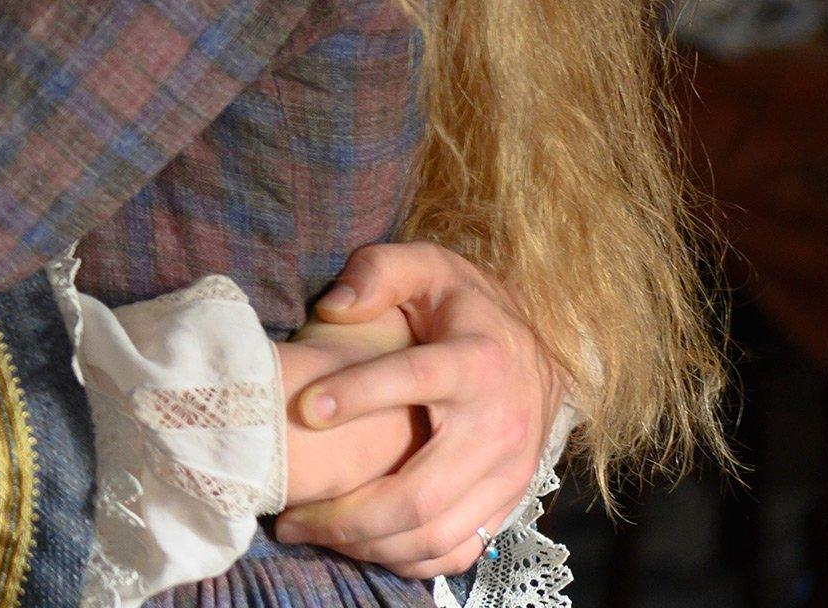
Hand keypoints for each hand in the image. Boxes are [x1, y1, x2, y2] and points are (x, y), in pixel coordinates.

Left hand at [272, 242, 561, 578]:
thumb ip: (379, 272)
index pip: (415, 379)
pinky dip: (404, 560)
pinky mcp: (509, 502)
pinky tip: (358, 545)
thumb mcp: (428, 266)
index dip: (358, 393)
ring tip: (308, 531)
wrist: (540, 347)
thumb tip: (334, 304)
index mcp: (477, 359)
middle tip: (287, 515)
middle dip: (344, 512)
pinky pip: (457, 552)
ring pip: (432, 533)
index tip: (303, 408)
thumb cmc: (464, 305)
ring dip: (363, 543)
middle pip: (417, 492)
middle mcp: (498, 425)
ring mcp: (508, 474)